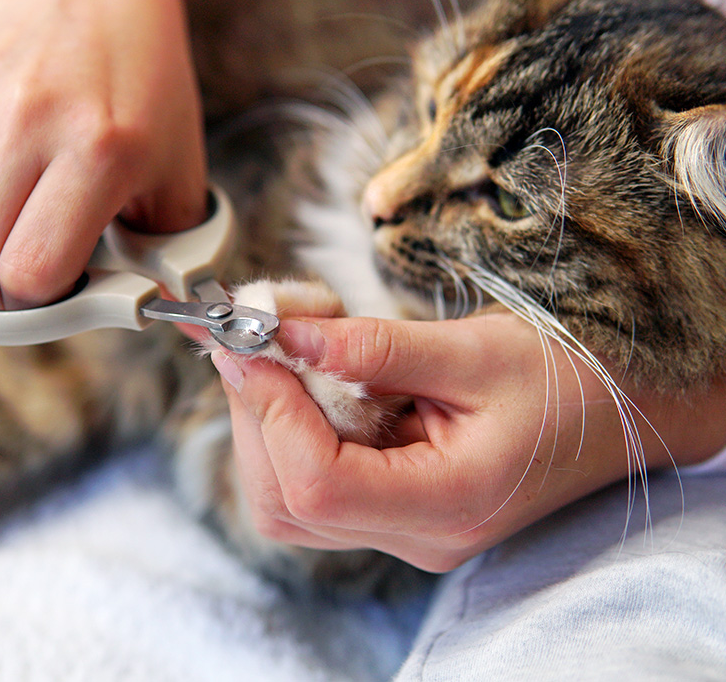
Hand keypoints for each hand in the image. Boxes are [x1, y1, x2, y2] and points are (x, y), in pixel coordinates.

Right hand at [0, 0, 206, 308]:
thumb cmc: (143, 93)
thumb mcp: (180, 173)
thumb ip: (174, 254)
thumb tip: (168, 317)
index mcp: (98, 151)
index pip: (32, 273)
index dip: (43, 303)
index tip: (61, 291)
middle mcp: (23, 123)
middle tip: (29, 273)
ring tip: (9, 231)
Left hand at [210, 312, 725, 571]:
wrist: (616, 411)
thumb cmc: (564, 378)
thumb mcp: (474, 350)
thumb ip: (374, 346)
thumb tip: (285, 332)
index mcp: (447, 504)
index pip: (319, 485)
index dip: (270, 411)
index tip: (251, 342)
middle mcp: (417, 534)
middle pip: (287, 501)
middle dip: (255, 413)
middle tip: (258, 338)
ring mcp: (402, 529)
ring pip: (288, 499)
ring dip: (266, 421)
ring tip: (288, 352)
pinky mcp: (393, 508)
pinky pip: (312, 482)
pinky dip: (288, 429)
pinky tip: (308, 379)